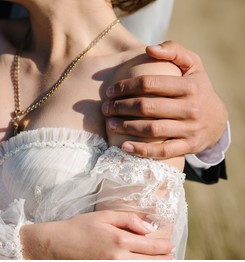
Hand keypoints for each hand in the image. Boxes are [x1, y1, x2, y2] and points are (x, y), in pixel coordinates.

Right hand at [20, 211, 173, 259]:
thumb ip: (128, 219)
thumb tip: (150, 226)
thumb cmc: (78, 227)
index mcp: (120, 240)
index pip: (153, 246)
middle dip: (166, 259)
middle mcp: (120, 259)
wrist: (56, 245)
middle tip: (170, 255)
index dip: (165, 246)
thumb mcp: (103, 216)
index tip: (170, 244)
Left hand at [103, 40, 227, 158]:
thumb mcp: (193, 65)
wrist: (217, 121)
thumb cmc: (197, 87)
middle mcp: (191, 108)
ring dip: (126, 127)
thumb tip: (149, 49)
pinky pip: (162, 151)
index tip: (110, 91)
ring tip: (109, 124)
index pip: (149, 83)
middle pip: (147, 107)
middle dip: (120, 107)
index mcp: (190, 86)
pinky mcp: (189, 146)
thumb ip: (174, 51)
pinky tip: (124, 147)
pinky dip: (142, 151)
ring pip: (152, 129)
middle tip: (105, 108)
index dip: (125, 86)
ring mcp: (190, 129)